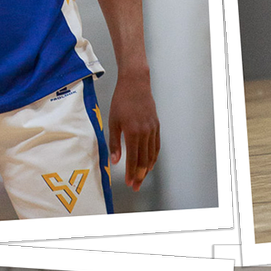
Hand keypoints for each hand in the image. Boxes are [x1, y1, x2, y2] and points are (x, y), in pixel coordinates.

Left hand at [107, 64, 159, 193]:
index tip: (129, 183)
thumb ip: (114, 143)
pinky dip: (153, 157)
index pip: (133, 159)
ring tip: (142, 178)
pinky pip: (156, 146)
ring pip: (151, 155)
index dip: (131, 173)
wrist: (136, 84)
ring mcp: (152, 130)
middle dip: (139, 175)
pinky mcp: (156, 126)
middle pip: (144, 160)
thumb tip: (115, 161)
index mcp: (133, 132)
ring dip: (146, 169)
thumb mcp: (113, 121)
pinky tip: (149, 163)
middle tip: (135, 186)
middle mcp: (145, 133)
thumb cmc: (121, 100)